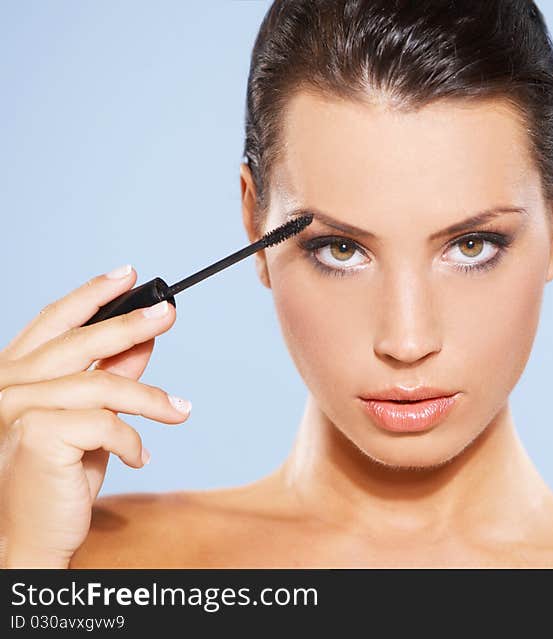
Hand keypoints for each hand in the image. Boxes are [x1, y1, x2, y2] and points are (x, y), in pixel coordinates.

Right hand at [0, 265, 190, 567]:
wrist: (31, 535)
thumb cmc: (56, 478)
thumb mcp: (90, 420)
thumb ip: (109, 377)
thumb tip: (142, 340)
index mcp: (13, 375)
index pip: (53, 322)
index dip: (91, 295)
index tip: (129, 275)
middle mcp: (6, 385)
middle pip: (79, 341)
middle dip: (130, 323)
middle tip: (168, 313)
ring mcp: (15, 407)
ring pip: (103, 384)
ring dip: (151, 398)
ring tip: (178, 411)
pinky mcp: (36, 433)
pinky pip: (107, 421)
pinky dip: (133, 440)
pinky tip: (140, 456)